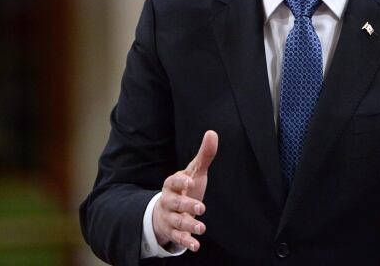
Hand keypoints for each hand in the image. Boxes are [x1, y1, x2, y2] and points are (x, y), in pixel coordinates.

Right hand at [153, 130, 217, 251]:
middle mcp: (168, 201)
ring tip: (202, 227)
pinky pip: (177, 238)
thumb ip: (204, 155)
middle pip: (175, 203)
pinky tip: (196, 245)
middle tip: (201, 207)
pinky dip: (186, 241)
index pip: (173, 182)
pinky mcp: (172, 232)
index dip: (180, 182)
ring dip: (188, 225)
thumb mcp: (194, 173)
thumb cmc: (185, 188)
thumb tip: (212, 132)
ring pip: (177, 221)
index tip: (189, 181)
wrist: (167, 211)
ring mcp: (169, 217)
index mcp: (172, 184)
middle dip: (187, 205)